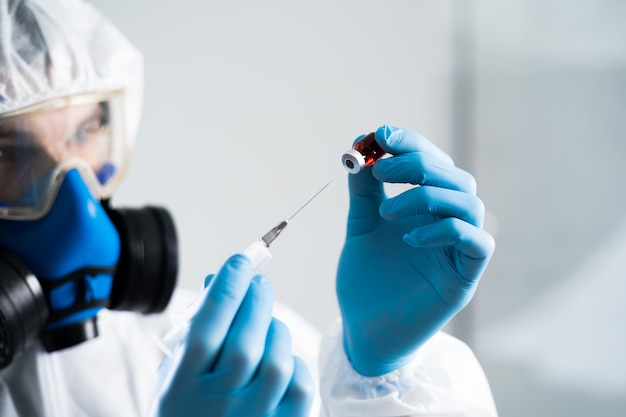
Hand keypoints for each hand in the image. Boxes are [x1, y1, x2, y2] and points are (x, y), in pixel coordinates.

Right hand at [154, 255, 313, 416]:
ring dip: (274, 329)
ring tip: (265, 321)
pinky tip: (280, 357)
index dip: (226, 287)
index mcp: (183, 386)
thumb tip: (218, 279)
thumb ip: (195, 329)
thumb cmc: (186, 409)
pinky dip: (294, 363)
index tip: (239, 261)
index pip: (207, 326)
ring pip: (277, 359)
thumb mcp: (175, 371)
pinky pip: (299, 385)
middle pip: (246, 339)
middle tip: (259, 282)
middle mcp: (218, 404)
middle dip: (256, 299)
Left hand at [337, 125, 494, 375]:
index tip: (380, 135)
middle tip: (381, 169)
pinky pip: (476, 244)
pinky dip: (446, 230)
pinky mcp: (463, 279)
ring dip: (427, 196)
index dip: (412, 144)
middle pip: (456, 177)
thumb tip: (360, 147)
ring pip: (469, 204)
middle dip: (418, 164)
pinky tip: (409, 239)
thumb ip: (364, 191)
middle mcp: (447, 224)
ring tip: (386, 211)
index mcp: (426, 209)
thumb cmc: (365, 281)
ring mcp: (457, 251)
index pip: (435, 163)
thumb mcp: (361, 226)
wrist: (363, 330)